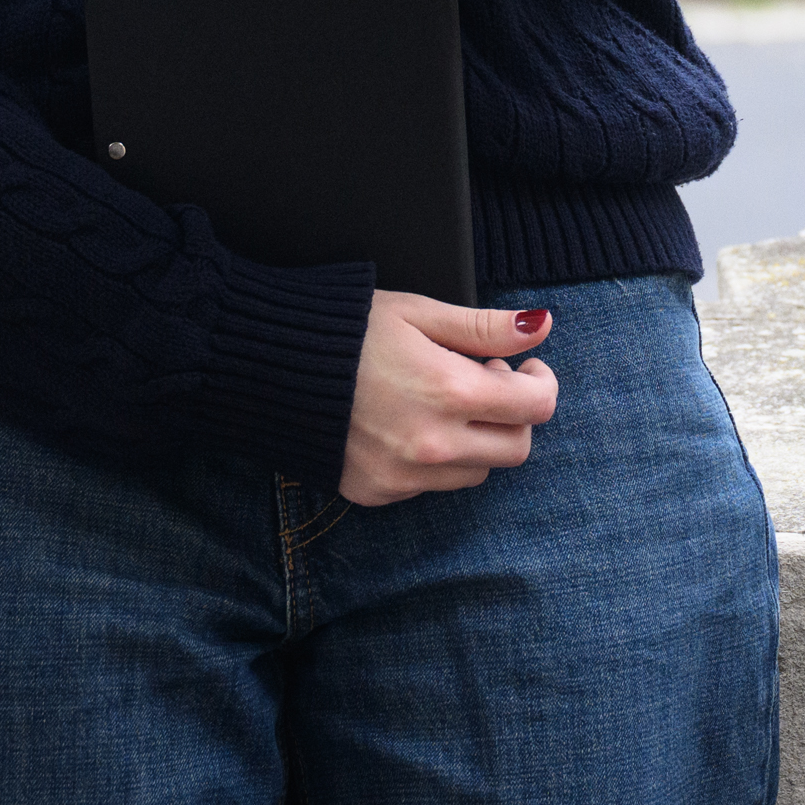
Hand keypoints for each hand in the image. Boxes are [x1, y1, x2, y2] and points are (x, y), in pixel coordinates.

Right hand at [338, 291, 554, 504]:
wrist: (264, 365)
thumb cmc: (343, 328)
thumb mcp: (418, 312)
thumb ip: (485, 327)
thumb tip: (541, 326)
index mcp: (448, 391)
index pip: (536, 407)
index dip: (539, 381)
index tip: (521, 365)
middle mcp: (431, 444)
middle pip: (515, 449)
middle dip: (514, 415)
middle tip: (484, 380)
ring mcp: (403, 475)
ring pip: (476, 472)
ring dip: (477, 439)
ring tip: (441, 400)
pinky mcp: (377, 492)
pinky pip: (430, 485)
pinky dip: (435, 458)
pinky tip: (406, 422)